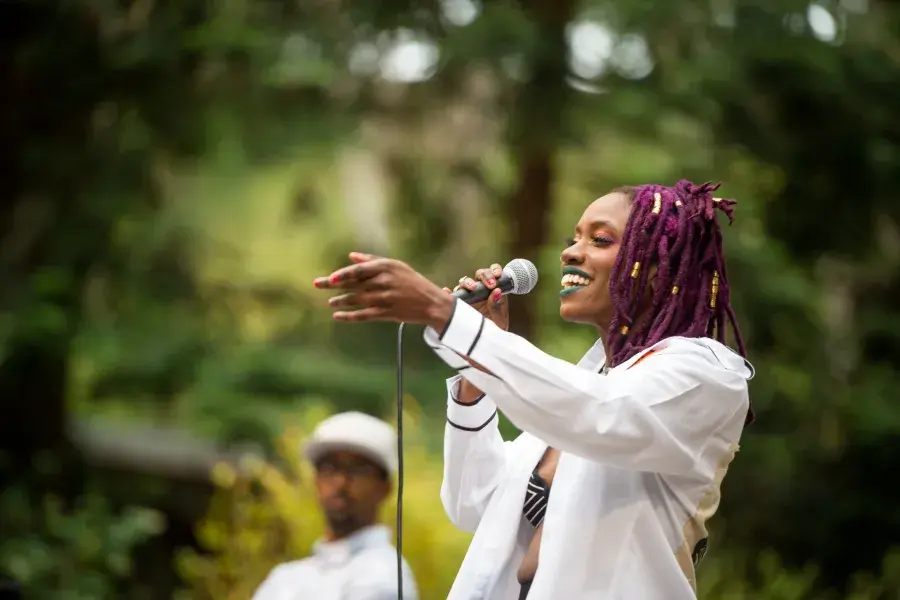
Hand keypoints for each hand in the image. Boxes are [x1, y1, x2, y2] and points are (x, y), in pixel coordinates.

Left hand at [314, 252, 454, 329]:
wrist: (430, 303)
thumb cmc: (412, 281)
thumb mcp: (396, 266)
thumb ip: (372, 261)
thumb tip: (351, 257)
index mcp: (386, 268)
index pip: (358, 270)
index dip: (343, 274)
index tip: (330, 277)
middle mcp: (383, 282)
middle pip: (353, 284)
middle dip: (333, 285)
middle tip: (318, 284)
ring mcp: (384, 299)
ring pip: (356, 300)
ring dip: (340, 301)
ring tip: (330, 302)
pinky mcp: (385, 313)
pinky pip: (363, 315)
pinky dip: (349, 316)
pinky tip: (338, 316)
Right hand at [443, 262, 508, 331]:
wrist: (483, 345)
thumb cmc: (494, 333)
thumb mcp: (499, 322)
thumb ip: (497, 307)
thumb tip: (497, 291)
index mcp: (493, 292)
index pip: (494, 274)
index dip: (495, 270)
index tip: (497, 275)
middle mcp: (480, 291)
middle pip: (479, 275)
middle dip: (484, 275)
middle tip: (489, 284)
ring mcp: (468, 296)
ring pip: (465, 282)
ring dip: (468, 282)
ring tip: (471, 288)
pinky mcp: (457, 304)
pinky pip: (451, 295)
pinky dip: (448, 292)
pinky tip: (448, 292)